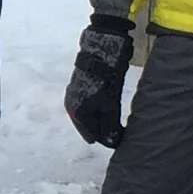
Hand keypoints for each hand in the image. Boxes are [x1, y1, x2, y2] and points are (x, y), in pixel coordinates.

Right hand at [64, 17, 132, 148]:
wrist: (101, 50)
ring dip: (102, 117)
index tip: (121, 136)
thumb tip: (113, 143)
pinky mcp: (78, 87)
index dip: (107, 138)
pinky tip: (109, 104)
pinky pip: (89, 105)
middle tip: (120, 127)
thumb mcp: (111, 106)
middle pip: (89, 126)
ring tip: (116, 115)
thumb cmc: (105, 79)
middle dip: (104, 128)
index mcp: (77, 114)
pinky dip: (98, 108)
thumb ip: (110, 126)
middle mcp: (71, 107)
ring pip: (89, 114)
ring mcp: (73, 96)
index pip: (92, 136)